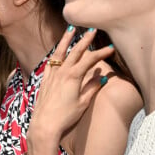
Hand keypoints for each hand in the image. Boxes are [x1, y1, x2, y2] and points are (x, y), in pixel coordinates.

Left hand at [26, 27, 114, 154]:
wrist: (44, 125)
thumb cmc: (65, 117)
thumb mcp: (82, 103)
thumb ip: (92, 88)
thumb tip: (102, 79)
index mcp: (73, 76)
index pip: (90, 60)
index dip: (101, 53)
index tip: (110, 48)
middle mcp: (62, 72)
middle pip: (75, 51)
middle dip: (85, 39)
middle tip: (92, 29)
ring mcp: (52, 75)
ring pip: (60, 53)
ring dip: (66, 40)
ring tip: (70, 29)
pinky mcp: (44, 81)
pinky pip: (50, 63)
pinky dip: (55, 55)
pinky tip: (57, 52)